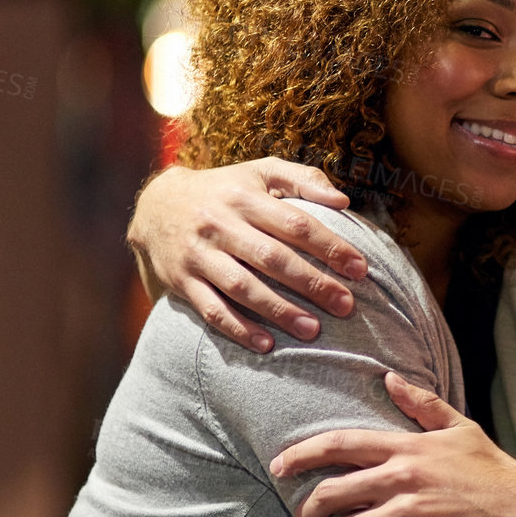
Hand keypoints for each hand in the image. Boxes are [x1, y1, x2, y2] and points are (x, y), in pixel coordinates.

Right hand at [127, 159, 365, 351]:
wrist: (155, 205)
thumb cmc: (226, 189)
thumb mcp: (261, 172)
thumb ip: (303, 179)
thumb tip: (344, 200)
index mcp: (245, 197)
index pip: (295, 224)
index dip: (330, 246)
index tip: (360, 269)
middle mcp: (220, 225)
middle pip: (272, 258)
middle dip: (312, 283)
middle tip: (346, 306)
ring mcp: (198, 255)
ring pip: (242, 287)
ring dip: (278, 311)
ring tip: (313, 330)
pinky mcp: (182, 281)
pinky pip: (211, 309)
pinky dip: (238, 328)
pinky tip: (266, 344)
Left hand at [272, 374, 515, 516]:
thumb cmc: (494, 469)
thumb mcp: (460, 427)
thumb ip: (421, 404)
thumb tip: (389, 378)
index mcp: (407, 448)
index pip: (339, 445)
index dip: (300, 455)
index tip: (278, 466)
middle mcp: (402, 480)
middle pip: (329, 494)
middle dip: (304, 514)